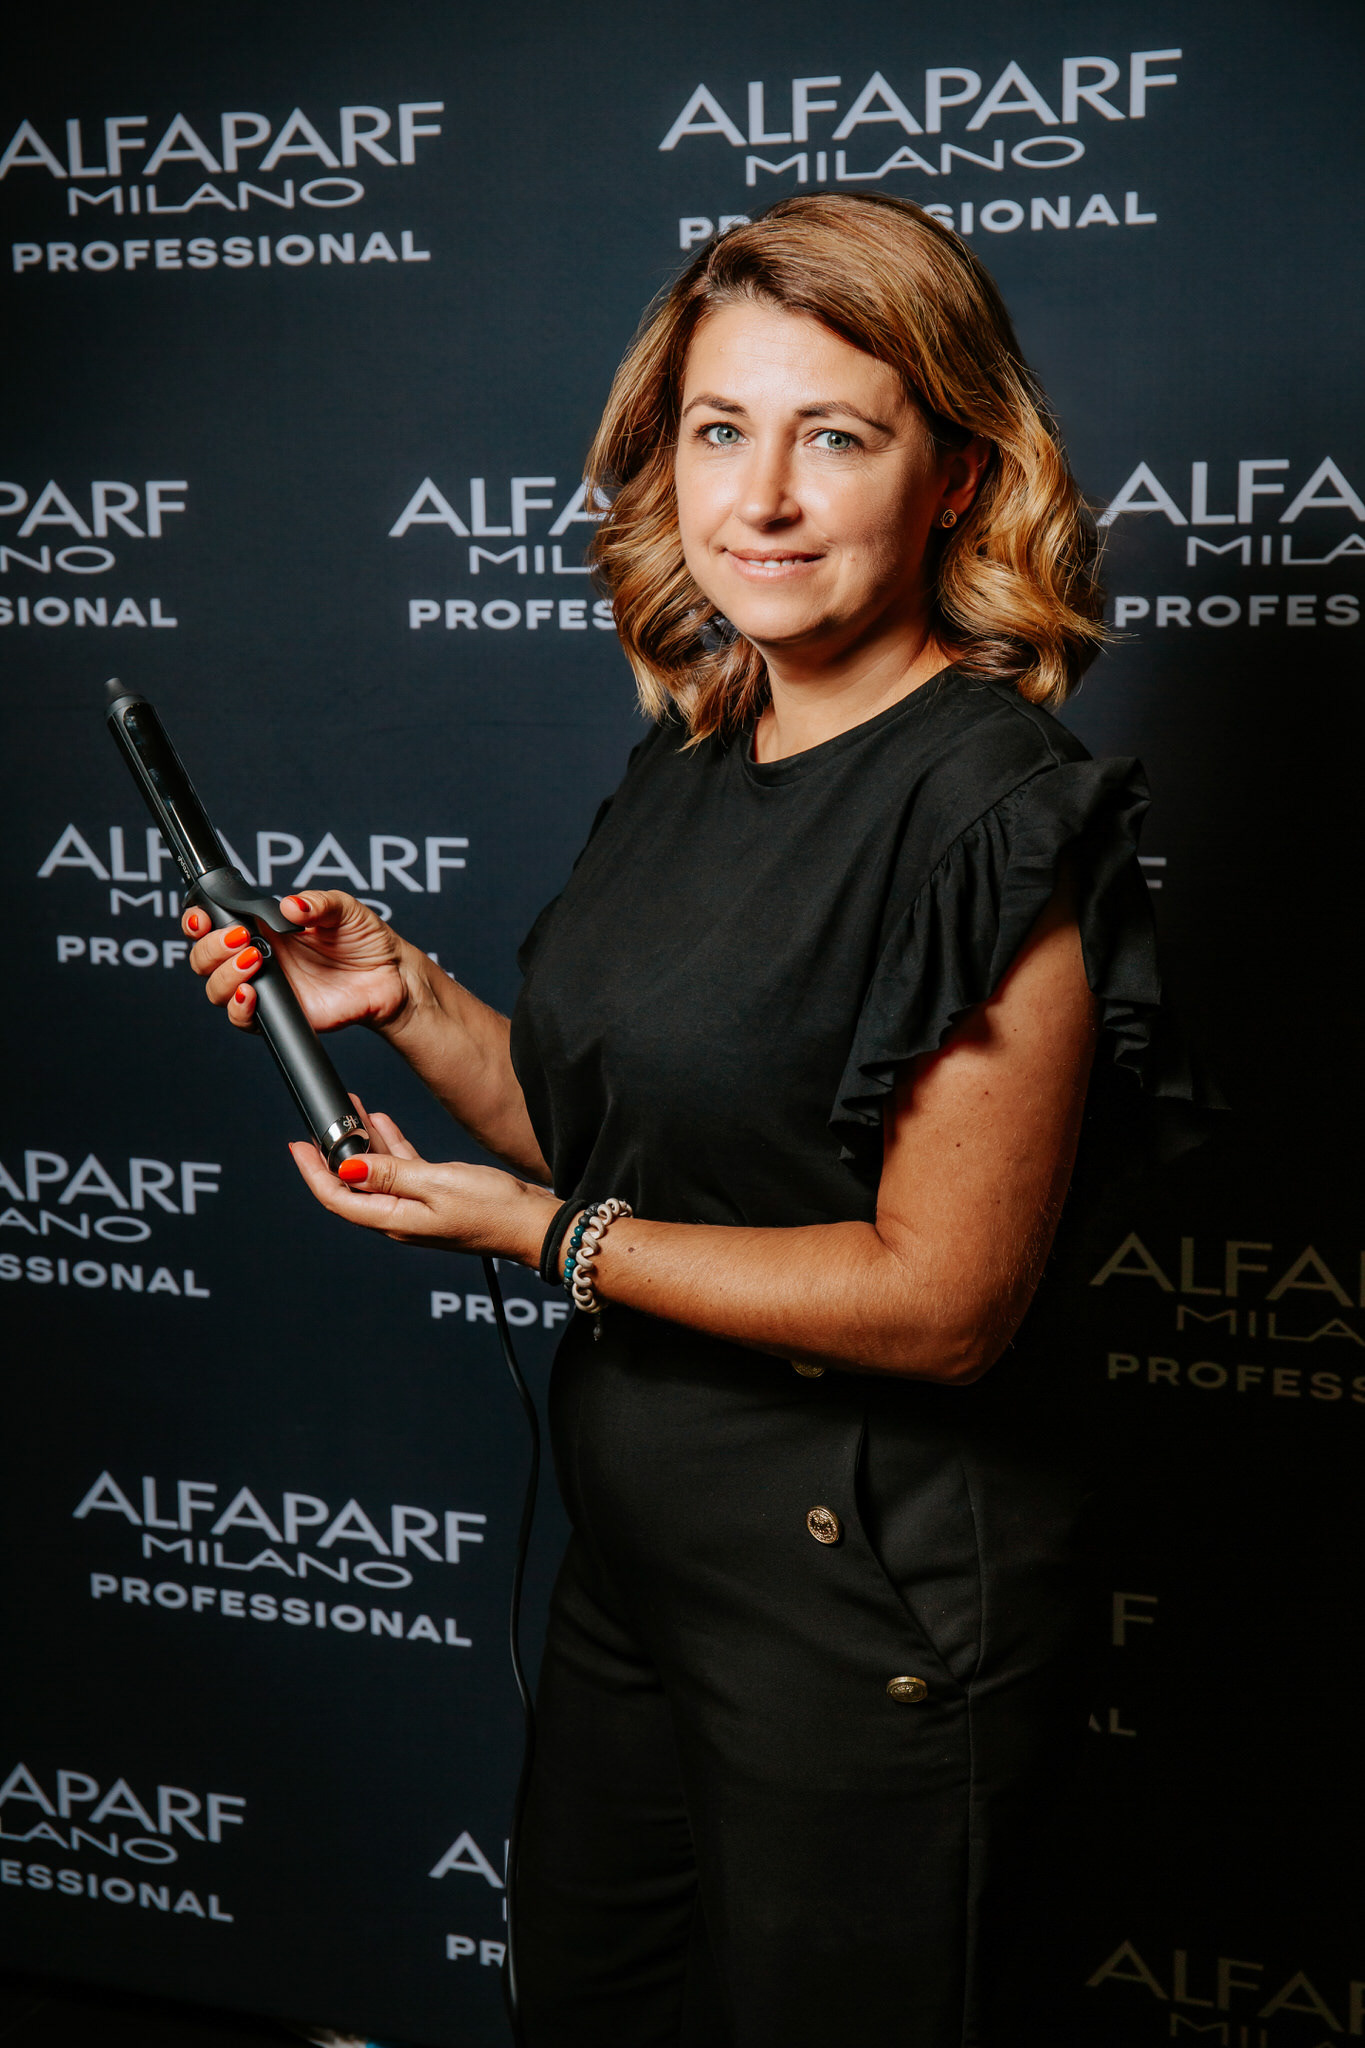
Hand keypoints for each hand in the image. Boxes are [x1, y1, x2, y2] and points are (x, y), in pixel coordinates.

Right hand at [182, 890, 413, 1035]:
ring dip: (224, 974)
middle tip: (241, 938)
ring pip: (216, 989)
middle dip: (211, 947)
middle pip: (205, 959)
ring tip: (255, 959)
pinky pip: (243, 1019)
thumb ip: (317, 903)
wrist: (391, 977)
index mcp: (264, 928)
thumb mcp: (345, 909)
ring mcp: (266, 987)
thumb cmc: (365, 939)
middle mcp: (257, 957)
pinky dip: (239, 1008)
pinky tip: (252, 992)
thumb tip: (291, 905)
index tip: (202, 917)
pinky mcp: (279, 1014)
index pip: (214, 924)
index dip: (197, 921)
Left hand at [289, 1100, 558, 1265]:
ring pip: (377, 1174)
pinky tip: (383, 1125)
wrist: (533, 1223)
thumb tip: (348, 1168)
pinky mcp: (436, 1198)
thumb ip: (391, 1174)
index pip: (338, 1197)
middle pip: (353, 1185)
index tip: (297, 1146)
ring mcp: (418, 1208)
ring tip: (353, 1111)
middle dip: (333, 1152)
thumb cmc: (494, 1209)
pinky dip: (390, 1147)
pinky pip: (402, 1171)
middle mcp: (401, 1217)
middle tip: (322, 1121)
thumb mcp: (437, 1183)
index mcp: (395, 1219)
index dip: (313, 1172)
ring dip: (362, 1143)